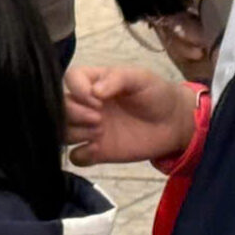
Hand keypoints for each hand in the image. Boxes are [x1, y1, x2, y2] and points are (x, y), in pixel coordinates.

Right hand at [64, 65, 197, 167]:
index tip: (97, 99)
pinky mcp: (97, 152)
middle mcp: (88, 105)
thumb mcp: (141, 78)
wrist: (173, 124)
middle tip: (99, 119)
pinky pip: (76, 156)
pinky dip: (81, 155)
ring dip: (76, 132)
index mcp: (96, 82)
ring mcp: (90, 129)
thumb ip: (117, 79)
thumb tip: (94, 92)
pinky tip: (97, 150)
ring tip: (100, 133)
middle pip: (61, 107)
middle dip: (75, 113)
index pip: (71, 78)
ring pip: (63, 131)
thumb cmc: (157, 94)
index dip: (78, 89)